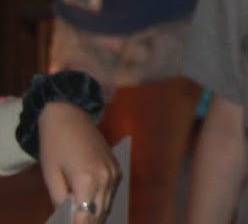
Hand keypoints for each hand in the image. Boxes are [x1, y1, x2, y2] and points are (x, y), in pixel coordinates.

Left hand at [37, 101, 119, 222]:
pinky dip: (101, 201)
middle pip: (100, 213)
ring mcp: (114, 172)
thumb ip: (59, 199)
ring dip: (95, 214)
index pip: (87, 217)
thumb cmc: (54, 145)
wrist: (69, 116)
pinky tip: (89, 203)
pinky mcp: (116, 166)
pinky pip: (111, 192)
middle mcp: (106, 178)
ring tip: (81, 217)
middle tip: (76, 222)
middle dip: (88, 222)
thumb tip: (67, 215)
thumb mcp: (50, 175)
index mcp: (87, 181)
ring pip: (107, 204)